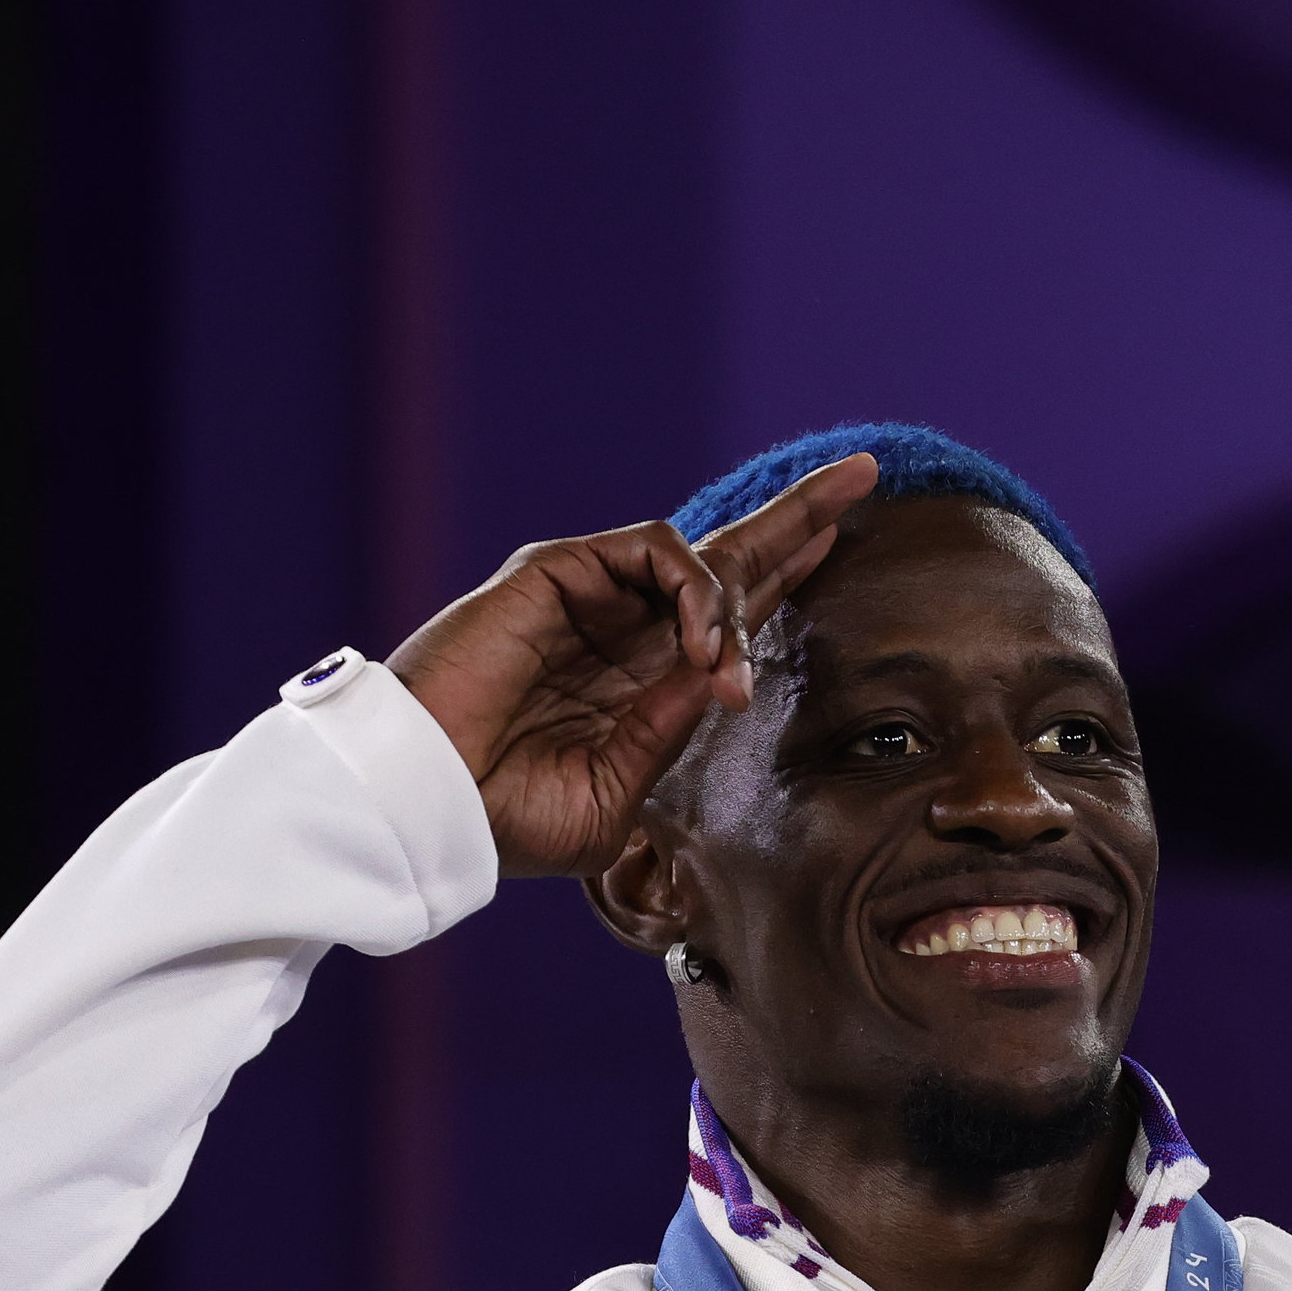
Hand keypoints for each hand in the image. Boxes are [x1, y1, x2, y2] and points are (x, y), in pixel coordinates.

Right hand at [385, 452, 879, 876]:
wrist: (429, 808)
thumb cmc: (509, 819)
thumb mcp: (615, 793)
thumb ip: (671, 729)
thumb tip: (725, 674)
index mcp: (639, 682)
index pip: (727, 614)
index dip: (783, 574)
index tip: (839, 537)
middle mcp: (622, 628)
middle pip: (727, 557)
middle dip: (797, 516)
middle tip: (862, 472)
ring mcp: (589, 594)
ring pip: (698, 554)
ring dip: (737, 602)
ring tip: (727, 665)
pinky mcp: (557, 572)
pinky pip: (653, 551)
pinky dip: (695, 590)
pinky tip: (704, 645)